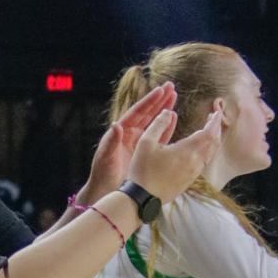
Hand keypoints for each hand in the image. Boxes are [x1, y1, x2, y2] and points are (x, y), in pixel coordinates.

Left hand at [78, 82, 176, 201]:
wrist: (106, 190)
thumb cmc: (102, 174)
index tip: (161, 90)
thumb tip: (116, 125)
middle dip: (160, 100)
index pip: (138, 112)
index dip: (150, 101)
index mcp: (121, 131)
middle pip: (148, 113)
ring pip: (154, 122)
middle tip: (172, 87)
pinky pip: (158, 137)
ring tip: (175, 97)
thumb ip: (112, 141)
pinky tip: (174, 119)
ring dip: (164, 110)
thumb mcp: (106, 157)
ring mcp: (139, 142)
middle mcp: (131, 134)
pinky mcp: (146, 152)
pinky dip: (166, 128)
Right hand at [127, 104, 223, 204]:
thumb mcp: (146, 142)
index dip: (215, 121)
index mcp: (187, 151)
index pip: (209, 132)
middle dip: (216, 128)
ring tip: (206, 131)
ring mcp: (193, 173)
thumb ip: (158, 124)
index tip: (216, 112)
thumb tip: (167, 112)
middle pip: (214, 143)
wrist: (143, 198)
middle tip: (212, 118)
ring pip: (210, 154)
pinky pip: (204, 163)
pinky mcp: (189, 181)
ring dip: (212, 141)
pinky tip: (197, 149)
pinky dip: (206, 151)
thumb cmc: (143, 170)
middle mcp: (195, 162)